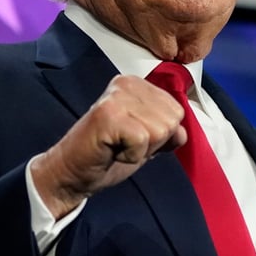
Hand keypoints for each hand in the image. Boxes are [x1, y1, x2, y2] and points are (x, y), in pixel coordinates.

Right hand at [29, 74, 187, 217]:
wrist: (72, 172)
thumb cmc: (107, 155)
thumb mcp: (147, 142)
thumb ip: (167, 132)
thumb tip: (182, 132)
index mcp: (137, 85)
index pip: (177, 111)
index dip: (161, 135)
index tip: (133, 138)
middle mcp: (127, 83)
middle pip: (172, 120)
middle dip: (154, 142)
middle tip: (125, 144)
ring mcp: (116, 97)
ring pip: (160, 129)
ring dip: (142, 149)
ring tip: (118, 146)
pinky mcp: (108, 114)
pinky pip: (142, 139)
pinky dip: (131, 155)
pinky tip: (112, 151)